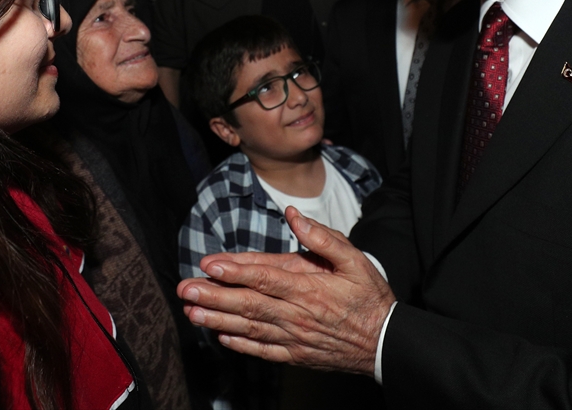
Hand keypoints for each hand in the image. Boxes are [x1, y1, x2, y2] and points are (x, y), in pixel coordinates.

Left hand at [176, 206, 395, 374]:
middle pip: (249, 303)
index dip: (235, 270)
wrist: (386, 343)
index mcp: (309, 288)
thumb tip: (292, 215)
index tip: (209, 264)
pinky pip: (263, 351)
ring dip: (218, 319)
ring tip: (192, 312)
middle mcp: (297, 314)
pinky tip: (220, 336)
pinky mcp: (296, 355)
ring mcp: (295, 337)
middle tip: (185, 289)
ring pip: (250, 327)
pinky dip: (240, 344)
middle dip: (214, 296)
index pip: (265, 277)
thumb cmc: (370, 296)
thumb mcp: (355, 259)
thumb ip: (322, 237)